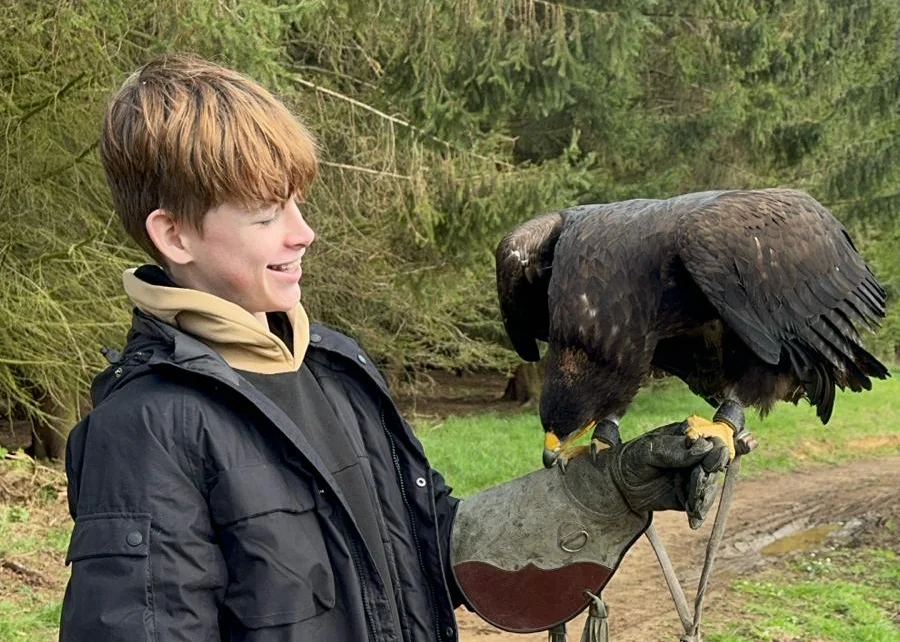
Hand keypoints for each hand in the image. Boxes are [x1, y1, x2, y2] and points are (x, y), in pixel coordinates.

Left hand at [562, 421, 730, 527]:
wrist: (616, 484)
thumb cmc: (631, 458)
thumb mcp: (649, 450)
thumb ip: (676, 450)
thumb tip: (704, 447)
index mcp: (688, 436)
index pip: (714, 437)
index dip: (723, 444)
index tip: (727, 453)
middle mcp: (695, 456)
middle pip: (715, 463)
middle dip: (709, 474)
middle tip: (701, 481)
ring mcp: (693, 476)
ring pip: (709, 485)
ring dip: (704, 495)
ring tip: (693, 505)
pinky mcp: (688, 496)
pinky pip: (699, 504)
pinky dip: (699, 512)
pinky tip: (693, 520)